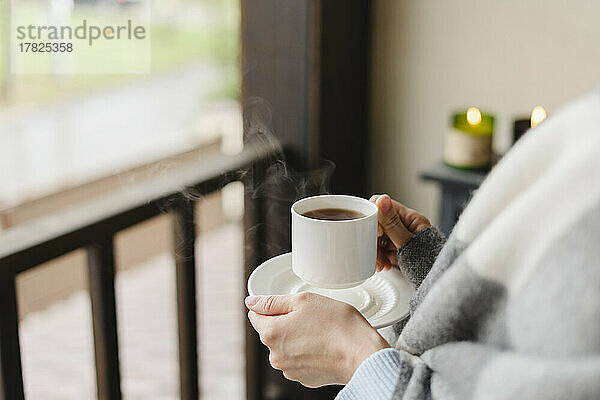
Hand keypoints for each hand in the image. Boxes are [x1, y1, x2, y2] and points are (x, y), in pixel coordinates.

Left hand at [245, 293, 388, 387]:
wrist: (362, 354)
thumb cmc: (337, 324)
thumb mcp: (303, 301)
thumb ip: (272, 302)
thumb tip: (251, 302)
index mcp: (272, 333)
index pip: (255, 315)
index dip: (270, 306)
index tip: (288, 305)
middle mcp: (276, 356)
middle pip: (271, 332)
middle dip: (285, 322)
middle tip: (310, 315)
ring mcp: (290, 370)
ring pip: (286, 346)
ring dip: (296, 337)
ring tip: (320, 331)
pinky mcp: (304, 378)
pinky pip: (299, 360)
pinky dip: (307, 352)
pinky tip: (323, 345)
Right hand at [369, 194, 430, 270]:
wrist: (437, 280)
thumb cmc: (430, 262)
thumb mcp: (407, 242)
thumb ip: (392, 223)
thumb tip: (382, 200)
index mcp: (410, 218)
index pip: (384, 206)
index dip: (376, 218)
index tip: (377, 233)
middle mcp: (404, 225)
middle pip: (379, 224)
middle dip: (374, 240)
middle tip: (377, 253)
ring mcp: (400, 237)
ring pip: (378, 238)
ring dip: (377, 251)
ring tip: (382, 263)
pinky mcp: (397, 249)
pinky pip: (382, 249)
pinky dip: (381, 257)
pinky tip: (384, 265)